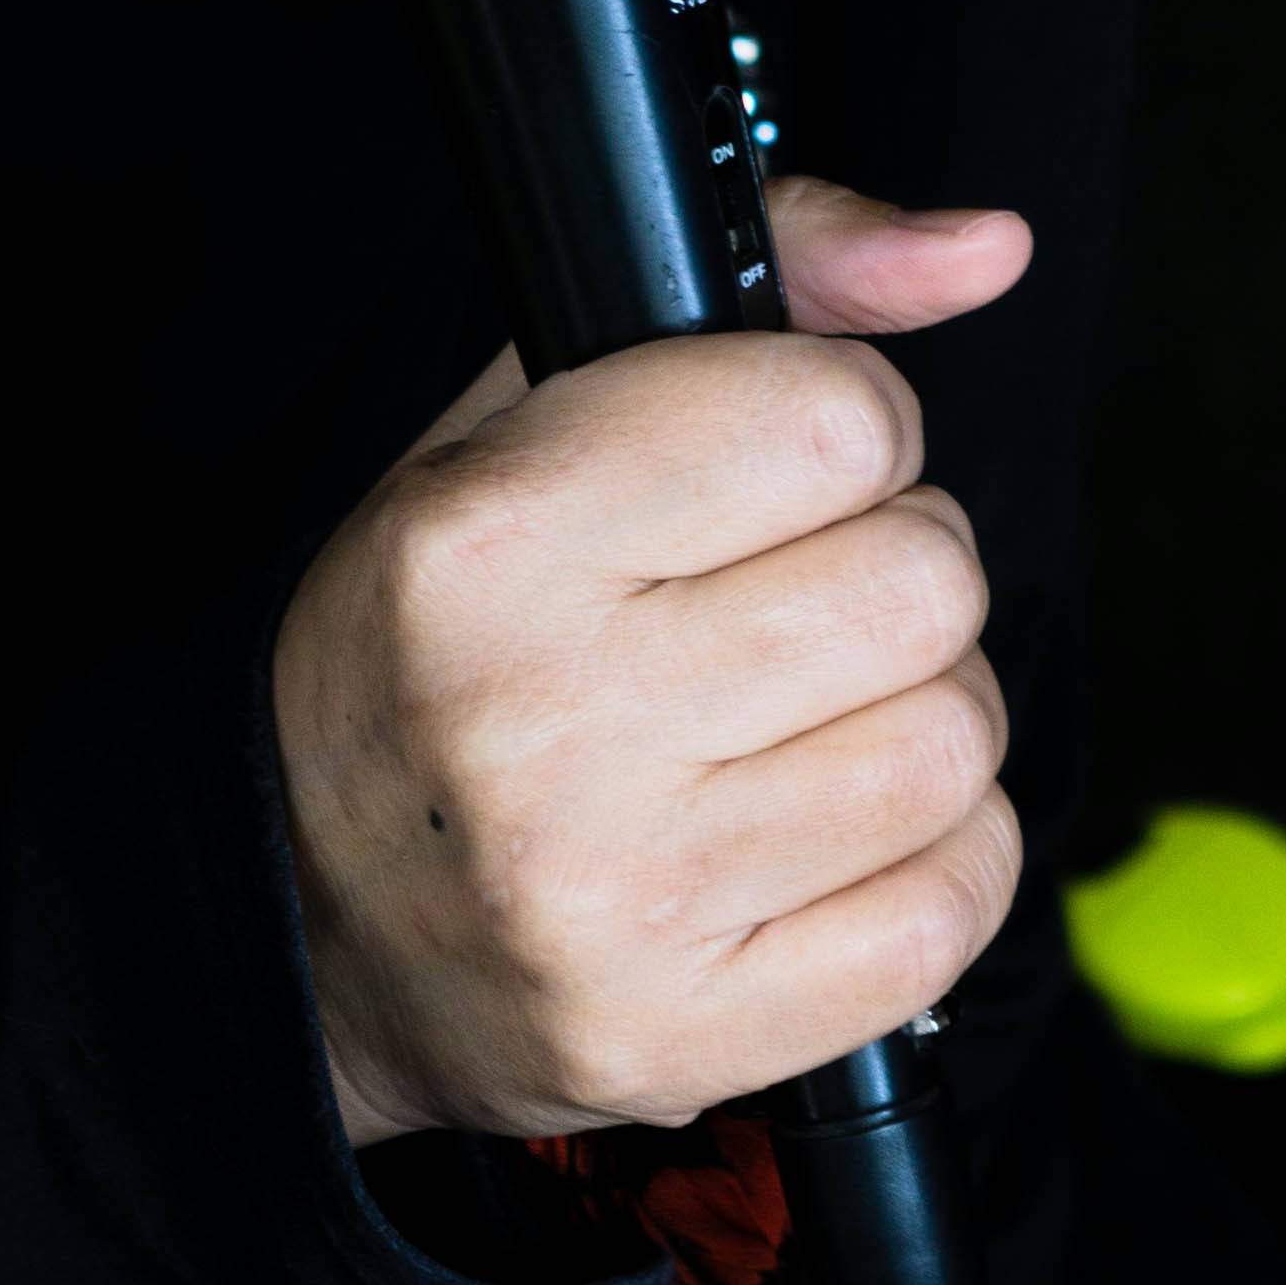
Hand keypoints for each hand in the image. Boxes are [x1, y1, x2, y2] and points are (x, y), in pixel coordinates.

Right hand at [273, 179, 1028, 1147]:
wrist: (305, 920)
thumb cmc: (435, 645)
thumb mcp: (528, 418)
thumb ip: (771, 285)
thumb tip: (980, 247)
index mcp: (486, 545)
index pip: (832, 422)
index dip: (848, 427)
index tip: (790, 464)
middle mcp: (545, 724)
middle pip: (922, 587)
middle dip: (895, 571)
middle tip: (800, 599)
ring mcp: (620, 902)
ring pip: (954, 748)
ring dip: (920, 717)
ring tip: (809, 719)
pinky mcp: (687, 1037)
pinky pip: (953, 911)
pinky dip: (933, 861)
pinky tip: (828, 834)